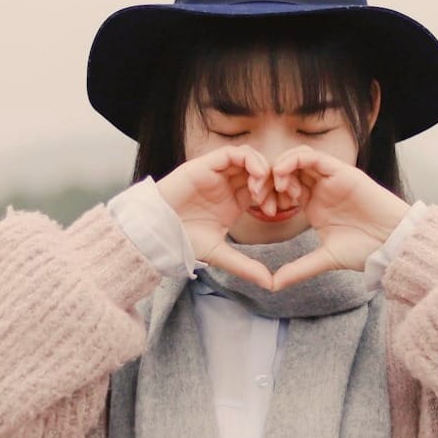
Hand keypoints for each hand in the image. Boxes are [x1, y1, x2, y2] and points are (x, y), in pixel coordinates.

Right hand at [153, 145, 279, 288]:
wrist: (157, 231)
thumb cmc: (183, 240)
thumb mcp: (220, 254)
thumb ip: (245, 266)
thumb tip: (269, 284)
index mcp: (234, 201)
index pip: (263, 189)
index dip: (275, 195)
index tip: (280, 210)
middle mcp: (228, 184)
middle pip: (260, 171)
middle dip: (274, 182)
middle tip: (278, 199)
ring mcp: (218, 173)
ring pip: (250, 158)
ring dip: (263, 170)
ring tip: (262, 190)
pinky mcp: (207, 164)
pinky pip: (234, 153)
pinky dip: (250, 160)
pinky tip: (255, 177)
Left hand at [261, 146, 410, 290]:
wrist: (392, 244)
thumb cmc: (365, 250)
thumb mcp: (324, 259)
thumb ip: (298, 268)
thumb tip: (273, 285)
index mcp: (314, 204)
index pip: (284, 189)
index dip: (269, 195)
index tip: (261, 211)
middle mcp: (321, 188)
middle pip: (287, 170)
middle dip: (269, 179)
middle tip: (260, 196)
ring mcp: (331, 178)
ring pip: (298, 158)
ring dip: (280, 166)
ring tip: (272, 185)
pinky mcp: (342, 171)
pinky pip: (313, 156)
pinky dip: (294, 161)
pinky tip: (283, 176)